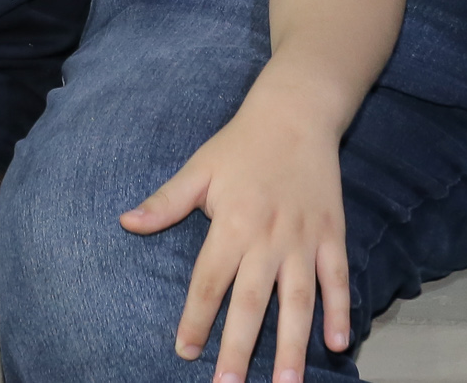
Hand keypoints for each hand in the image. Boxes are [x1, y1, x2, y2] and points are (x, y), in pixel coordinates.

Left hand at [120, 94, 351, 382]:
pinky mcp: (332, 235)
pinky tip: (339, 344)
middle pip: (252, 301)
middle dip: (241, 347)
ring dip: (294, 344)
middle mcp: (269, 237)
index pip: (210, 281)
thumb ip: (165, 202)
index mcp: (233, 224)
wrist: (297, 113)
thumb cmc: (241, 145)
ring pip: (298, 300)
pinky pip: (338, 279)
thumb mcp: (199, 169)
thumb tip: (125, 222)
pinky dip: (341, 310)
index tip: (185, 352)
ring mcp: (304, 239)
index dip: (196, 318)